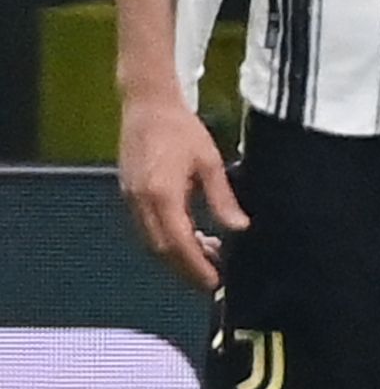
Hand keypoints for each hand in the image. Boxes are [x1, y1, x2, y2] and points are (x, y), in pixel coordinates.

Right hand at [119, 96, 244, 289]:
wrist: (147, 106)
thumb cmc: (182, 129)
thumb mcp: (210, 163)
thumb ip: (223, 199)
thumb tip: (240, 228)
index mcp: (161, 194)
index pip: (178, 243)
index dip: (196, 266)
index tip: (214, 282)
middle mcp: (140, 201)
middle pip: (161, 250)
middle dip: (187, 269)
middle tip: (214, 280)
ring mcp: (130, 199)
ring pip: (152, 242)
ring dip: (178, 256)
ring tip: (210, 258)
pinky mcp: (129, 194)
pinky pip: (146, 228)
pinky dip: (168, 240)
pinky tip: (192, 238)